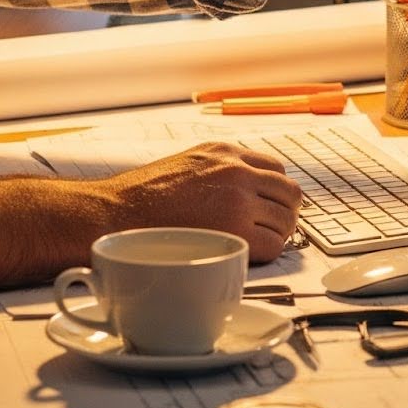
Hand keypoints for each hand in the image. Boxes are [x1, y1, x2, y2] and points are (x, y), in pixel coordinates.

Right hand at [90, 142, 302, 261]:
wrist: (118, 212)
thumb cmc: (143, 195)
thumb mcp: (187, 163)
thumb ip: (218, 170)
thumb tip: (238, 189)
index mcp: (225, 152)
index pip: (276, 168)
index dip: (276, 190)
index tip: (270, 205)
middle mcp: (237, 171)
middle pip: (289, 192)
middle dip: (286, 211)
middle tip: (273, 228)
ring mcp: (238, 199)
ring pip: (286, 219)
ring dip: (279, 233)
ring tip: (259, 243)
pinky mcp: (235, 230)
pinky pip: (275, 244)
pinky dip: (269, 252)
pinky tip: (250, 254)